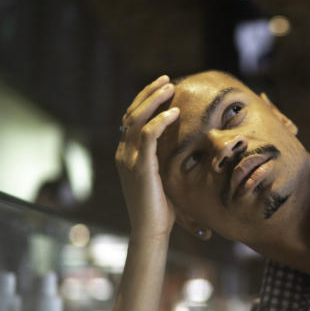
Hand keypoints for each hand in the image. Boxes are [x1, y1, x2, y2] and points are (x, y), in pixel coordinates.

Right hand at [116, 75, 180, 240]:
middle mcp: (123, 153)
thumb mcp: (163, 178)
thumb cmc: (161, 209)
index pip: (131, 119)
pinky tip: (174, 113)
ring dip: (154, 100)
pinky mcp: (140, 166)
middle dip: (149, 93)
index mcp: (126, 154)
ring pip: (136, 119)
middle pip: (131, 113)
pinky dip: (160, 120)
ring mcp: (129, 159)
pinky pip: (148, 135)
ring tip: (170, 87)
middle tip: (167, 80)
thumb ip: (165, 161)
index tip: (163, 88)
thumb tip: (186, 148)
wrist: (151, 230)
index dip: (145, 100)